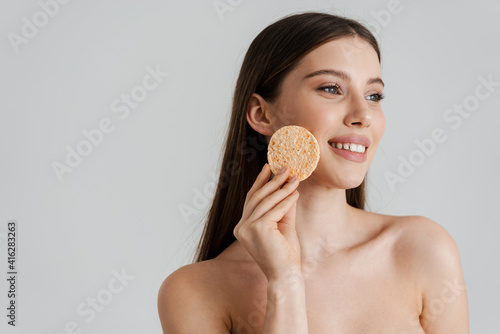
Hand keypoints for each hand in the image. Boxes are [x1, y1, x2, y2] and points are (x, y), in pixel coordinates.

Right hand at [233, 164, 300, 280]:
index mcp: (243, 227)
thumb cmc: (285, 253)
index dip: (260, 182)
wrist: (286, 275)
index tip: (268, 167)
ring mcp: (247, 228)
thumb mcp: (283, 225)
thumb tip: (289, 185)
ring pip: (266, 202)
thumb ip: (283, 207)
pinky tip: (296, 193)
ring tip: (294, 178)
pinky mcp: (258, 229)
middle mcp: (241, 227)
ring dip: (282, 188)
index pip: (251, 199)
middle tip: (285, 168)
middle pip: (257, 197)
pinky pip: (275, 210)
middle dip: (272, 181)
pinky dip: (287, 200)